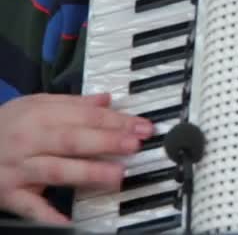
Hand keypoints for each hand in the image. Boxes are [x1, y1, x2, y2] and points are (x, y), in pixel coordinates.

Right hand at [0, 94, 153, 224]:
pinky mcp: (11, 195)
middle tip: (135, 144)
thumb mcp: (34, 105)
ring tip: (117, 175)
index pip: (84, 116)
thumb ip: (72, 103)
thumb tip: (106, 100)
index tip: (142, 126)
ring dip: (88, 172)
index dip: (116, 121)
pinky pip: (31, 208)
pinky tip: (70, 221)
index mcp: (40, 115)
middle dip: (106, 142)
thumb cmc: (7, 127)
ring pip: (56, 170)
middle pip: (72, 140)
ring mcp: (20, 169)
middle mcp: (30, 140)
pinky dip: (50, 216)